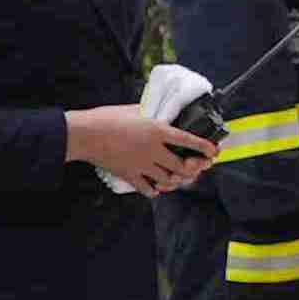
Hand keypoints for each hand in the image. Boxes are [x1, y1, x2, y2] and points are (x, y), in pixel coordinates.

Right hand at [65, 104, 220, 191]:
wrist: (85, 134)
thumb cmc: (107, 118)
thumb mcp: (134, 109)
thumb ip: (152, 113)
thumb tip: (162, 114)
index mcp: (158, 131)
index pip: (189, 140)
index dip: (205, 147)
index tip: (213, 151)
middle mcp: (154, 150)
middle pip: (182, 166)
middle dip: (194, 168)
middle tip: (197, 166)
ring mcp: (142, 165)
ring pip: (168, 180)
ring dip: (176, 180)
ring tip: (177, 177)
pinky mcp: (129, 175)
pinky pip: (147, 189)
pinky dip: (155, 190)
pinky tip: (156, 187)